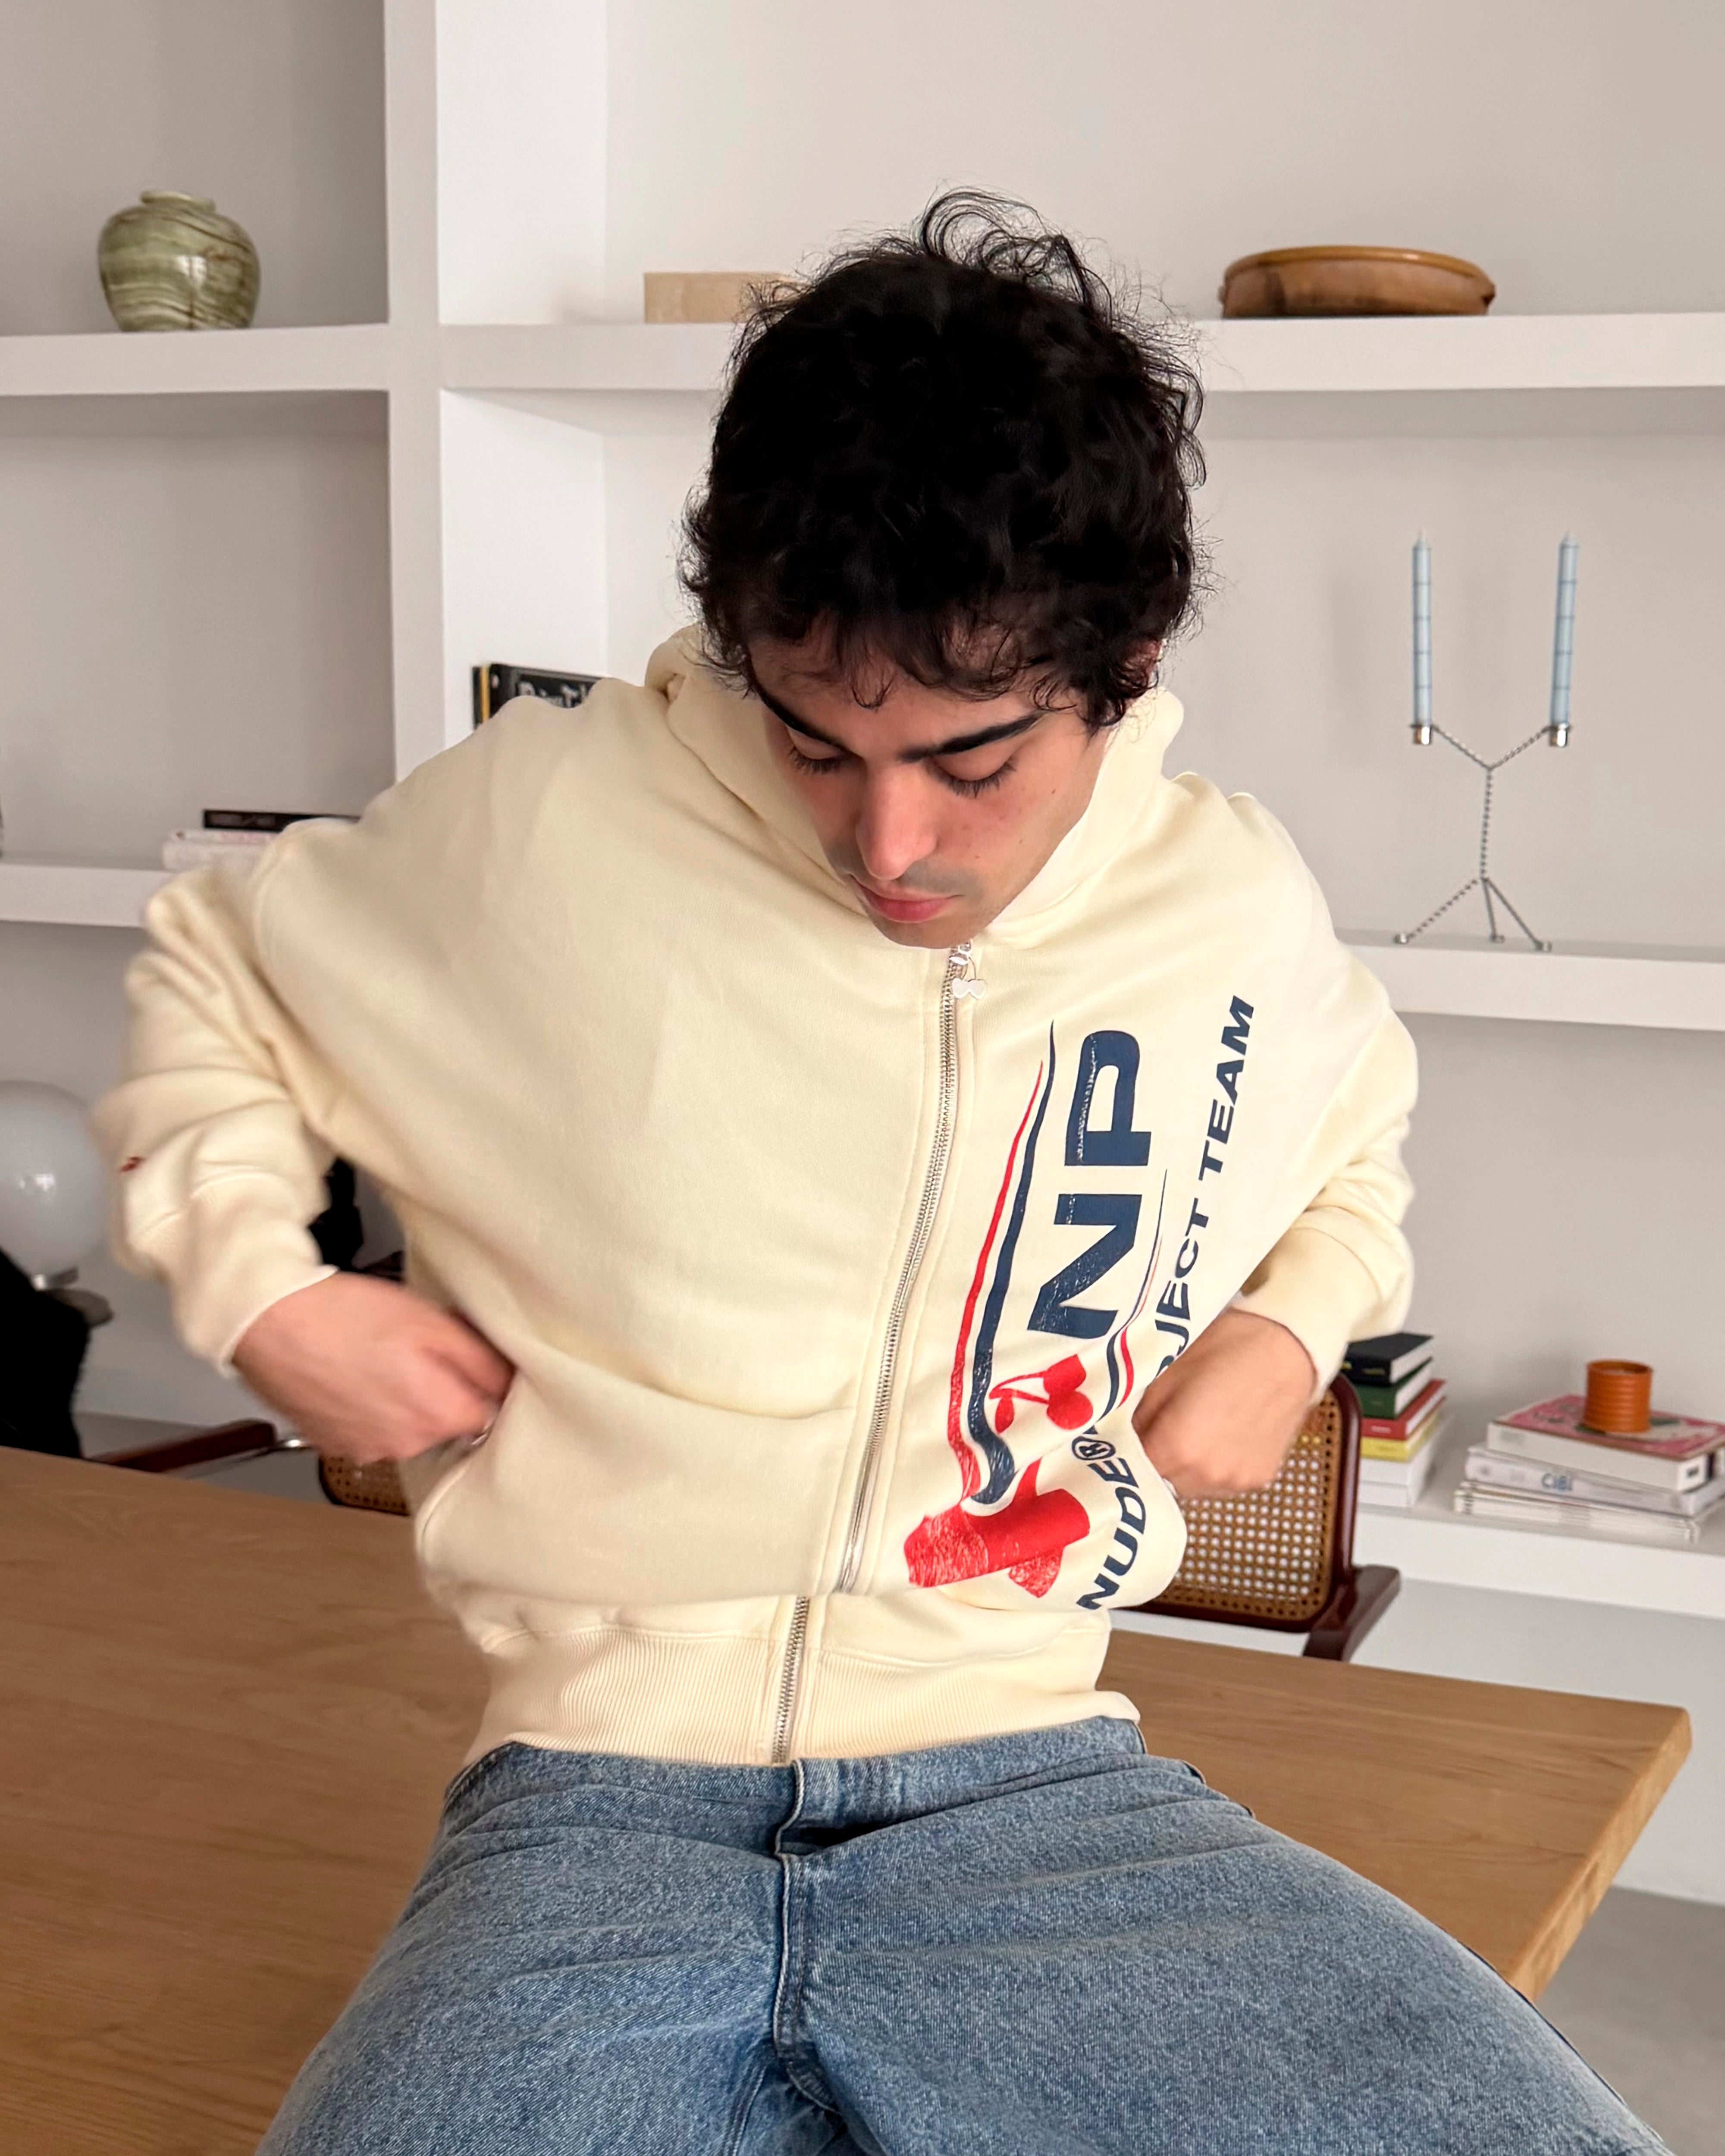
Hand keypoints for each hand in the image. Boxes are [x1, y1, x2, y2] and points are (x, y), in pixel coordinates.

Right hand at [232, 1273, 512, 1464]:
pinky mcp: (335, 1444)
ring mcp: (366, 1449)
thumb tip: (509, 1385)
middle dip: (445, 1389)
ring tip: (381, 1359)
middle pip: (449, 1422)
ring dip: (406, 1400)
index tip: (475, 1362)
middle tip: (420, 1351)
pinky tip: (356, 1373)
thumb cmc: (345, 1315)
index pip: (490, 1414)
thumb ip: (481, 1361)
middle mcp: (404, 1445)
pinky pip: (373, 1429)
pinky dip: (371, 1407)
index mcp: (436, 1415)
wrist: (270, 1321)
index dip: (485, 1381)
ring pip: (410, 1427)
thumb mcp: (432, 1322)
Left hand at [1131, 1308, 1316, 1497]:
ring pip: (1190, 1486)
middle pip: (1160, 1481)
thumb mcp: (1166, 1369)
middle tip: (1159, 1424)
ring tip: (1193, 1427)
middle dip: (1154, 1457)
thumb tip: (1116, 1433)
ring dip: (1184, 1466)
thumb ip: (1136, 1411)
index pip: (1132, 1467)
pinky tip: (1220, 1433)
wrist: (1289, 1347)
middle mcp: (1207, 1474)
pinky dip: (1213, 1465)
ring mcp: (1235, 1481)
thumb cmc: (1225, 1346)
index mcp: (1178, 1446)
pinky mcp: (1259, 1480)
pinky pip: (1221, 1482)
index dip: (1124, 1448)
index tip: (1123, 1432)